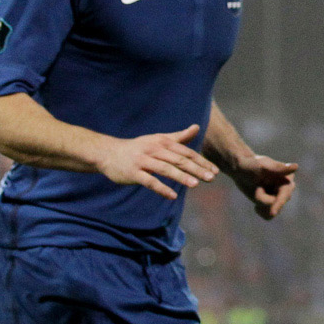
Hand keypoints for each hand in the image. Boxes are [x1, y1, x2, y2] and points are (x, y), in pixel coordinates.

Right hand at [94, 124, 217, 199]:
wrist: (109, 153)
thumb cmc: (139, 147)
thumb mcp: (158, 139)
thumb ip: (178, 136)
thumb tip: (196, 127)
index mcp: (163, 142)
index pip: (186, 152)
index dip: (201, 161)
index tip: (215, 170)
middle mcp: (155, 149)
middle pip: (179, 160)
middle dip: (197, 169)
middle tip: (212, 178)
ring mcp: (143, 161)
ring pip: (166, 169)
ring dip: (181, 177)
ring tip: (196, 184)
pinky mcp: (133, 173)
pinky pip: (149, 181)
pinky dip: (161, 188)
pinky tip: (173, 196)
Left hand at [230, 154, 297, 219]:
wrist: (240, 169)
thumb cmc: (250, 165)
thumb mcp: (262, 167)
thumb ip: (278, 169)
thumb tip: (296, 167)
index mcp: (288, 177)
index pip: (285, 194)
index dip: (278, 203)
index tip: (272, 213)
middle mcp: (286, 187)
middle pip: (278, 204)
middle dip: (264, 200)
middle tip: (256, 189)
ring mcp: (279, 196)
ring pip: (272, 211)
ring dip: (262, 205)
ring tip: (256, 192)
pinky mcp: (271, 203)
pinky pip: (269, 215)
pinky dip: (262, 212)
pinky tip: (256, 206)